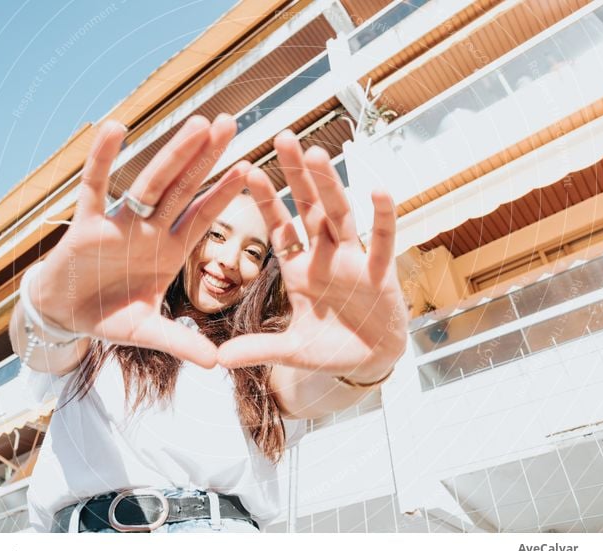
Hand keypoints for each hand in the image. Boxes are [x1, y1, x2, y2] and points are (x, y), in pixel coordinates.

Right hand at [29, 114, 249, 368]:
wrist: (65, 314)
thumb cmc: (109, 315)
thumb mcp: (148, 332)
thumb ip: (181, 342)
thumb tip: (217, 364)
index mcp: (169, 250)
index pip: (203, 216)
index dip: (225, 193)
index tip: (251, 167)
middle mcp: (150, 230)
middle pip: (183, 187)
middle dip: (206, 157)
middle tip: (230, 122)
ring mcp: (120, 223)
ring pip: (150, 182)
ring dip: (173, 154)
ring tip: (197, 123)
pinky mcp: (87, 224)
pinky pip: (94, 186)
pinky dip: (101, 159)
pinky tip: (113, 127)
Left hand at [216, 130, 407, 380]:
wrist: (371, 362)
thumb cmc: (331, 350)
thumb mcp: (291, 351)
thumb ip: (258, 349)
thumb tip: (218, 358)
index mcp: (300, 270)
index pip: (280, 227)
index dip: (266, 200)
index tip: (246, 170)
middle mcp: (326, 256)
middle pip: (310, 208)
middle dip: (297, 175)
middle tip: (283, 137)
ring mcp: (354, 260)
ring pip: (341, 215)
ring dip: (330, 186)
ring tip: (317, 153)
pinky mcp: (381, 272)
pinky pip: (382, 240)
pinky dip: (383, 217)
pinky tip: (378, 190)